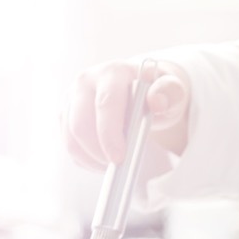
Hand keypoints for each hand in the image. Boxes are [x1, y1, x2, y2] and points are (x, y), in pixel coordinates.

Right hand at [64, 59, 190, 171]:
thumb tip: (156, 101)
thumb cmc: (157, 93)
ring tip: (113, 165)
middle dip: (99, 151)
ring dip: (91, 158)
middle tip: (118, 165)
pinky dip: (86, 159)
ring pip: (70, 138)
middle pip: (80, 125)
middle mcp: (86, 82)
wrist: (142, 91)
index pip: (105, 104)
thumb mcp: (172, 91)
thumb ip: (170, 93)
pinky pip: (69, 145)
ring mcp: (71, 99)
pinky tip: (103, 160)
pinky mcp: (65, 115)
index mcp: (112, 72)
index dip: (110, 134)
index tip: (119, 158)